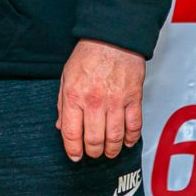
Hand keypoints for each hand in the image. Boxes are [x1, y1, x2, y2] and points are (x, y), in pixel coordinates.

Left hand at [55, 39, 145, 161]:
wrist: (112, 38)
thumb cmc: (88, 55)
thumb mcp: (66, 77)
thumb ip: (62, 104)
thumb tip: (61, 126)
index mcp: (74, 96)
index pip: (71, 133)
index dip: (73, 150)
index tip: (75, 156)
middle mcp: (94, 102)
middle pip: (93, 139)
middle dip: (92, 152)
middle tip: (93, 153)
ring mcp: (115, 102)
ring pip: (114, 137)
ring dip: (111, 150)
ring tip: (109, 152)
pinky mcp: (133, 99)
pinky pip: (134, 126)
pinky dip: (131, 138)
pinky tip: (126, 142)